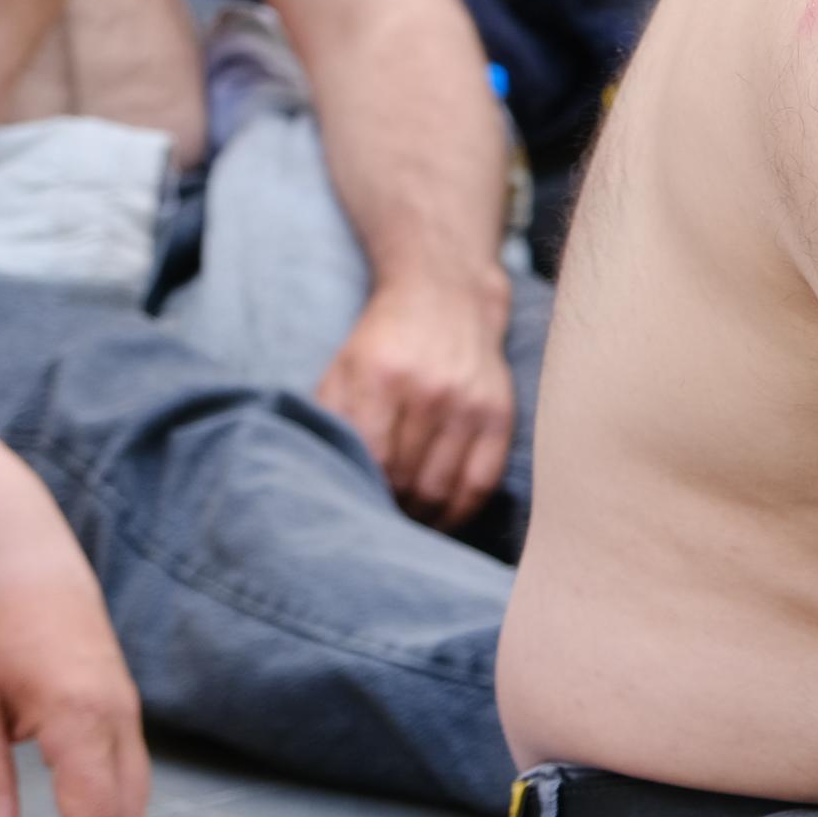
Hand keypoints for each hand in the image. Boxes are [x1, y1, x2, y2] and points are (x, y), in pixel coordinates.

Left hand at [316, 276, 514, 526]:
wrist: (446, 294)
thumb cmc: (384, 340)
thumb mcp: (342, 367)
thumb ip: (327, 417)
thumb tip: (317, 477)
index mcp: (382, 377)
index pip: (370, 461)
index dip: (361, 494)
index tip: (352, 507)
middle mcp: (430, 391)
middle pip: (405, 481)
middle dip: (387, 509)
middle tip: (375, 521)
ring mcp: (469, 403)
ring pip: (440, 489)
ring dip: (418, 516)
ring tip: (402, 522)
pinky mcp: (500, 413)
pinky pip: (480, 483)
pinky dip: (459, 512)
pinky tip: (441, 519)